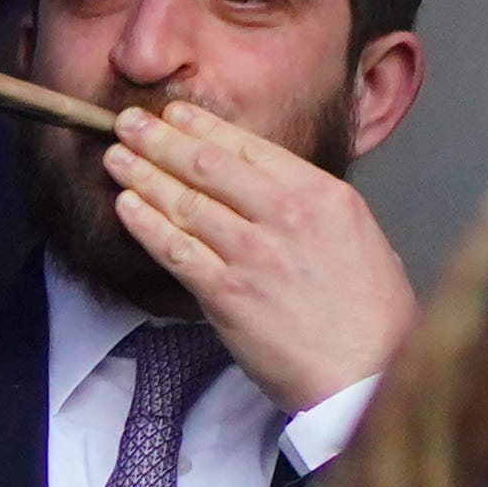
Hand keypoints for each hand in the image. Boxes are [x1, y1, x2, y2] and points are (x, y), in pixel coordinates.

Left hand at [99, 99, 413, 412]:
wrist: (366, 372)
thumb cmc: (372, 314)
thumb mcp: (359, 237)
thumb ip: (312, 208)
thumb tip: (271, 190)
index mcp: (323, 195)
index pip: (250, 147)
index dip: (203, 127)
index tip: (175, 114)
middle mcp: (287, 215)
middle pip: (209, 165)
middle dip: (162, 140)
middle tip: (128, 123)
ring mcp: (253, 253)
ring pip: (185, 202)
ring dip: (143, 175)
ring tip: (116, 157)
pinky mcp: (227, 294)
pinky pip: (174, 250)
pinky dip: (146, 225)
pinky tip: (126, 206)